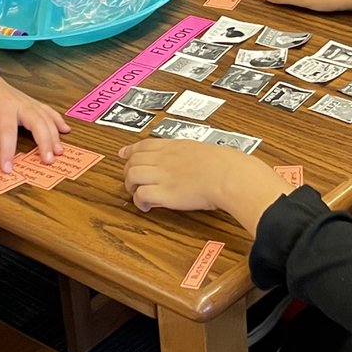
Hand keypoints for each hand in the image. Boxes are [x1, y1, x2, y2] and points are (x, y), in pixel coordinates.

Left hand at [0, 67, 68, 170]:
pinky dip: (58, 121)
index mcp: (3, 108)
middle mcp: (20, 104)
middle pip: (37, 123)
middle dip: (44, 142)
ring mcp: (29, 102)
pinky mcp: (32, 103)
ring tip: (59, 152)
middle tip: (48, 161)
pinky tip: (66, 131)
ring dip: (54, 135)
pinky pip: (48, 111)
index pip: (8, 132)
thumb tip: (4, 152)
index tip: (8, 169)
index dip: (8, 151)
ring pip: (46, 118)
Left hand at [120, 139, 290, 233]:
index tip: (123, 153)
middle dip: (128, 171)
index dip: (130, 150)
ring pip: (131, 176)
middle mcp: (164, 159)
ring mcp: (162, 175)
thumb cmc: (224, 165)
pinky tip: (147, 207)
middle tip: (131, 182)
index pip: (144, 145)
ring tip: (138, 194)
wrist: (227, 175)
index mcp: (174, 146)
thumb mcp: (203, 151)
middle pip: (133, 161)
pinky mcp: (163, 193)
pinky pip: (140, 195)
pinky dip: (140, 202)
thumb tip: (190, 162)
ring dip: (131, 186)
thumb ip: (189, 155)